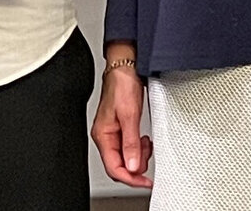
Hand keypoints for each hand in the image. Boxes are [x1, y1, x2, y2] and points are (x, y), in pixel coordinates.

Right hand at [90, 45, 151, 188]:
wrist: (125, 67)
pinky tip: (143, 139)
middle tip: (147, 155)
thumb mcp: (130, 115)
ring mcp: (113, 133)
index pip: (114, 168)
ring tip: (145, 143)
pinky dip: (138, 147)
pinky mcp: (121, 128)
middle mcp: (106, 136)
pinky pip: (129, 147)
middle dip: (136, 165)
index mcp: (103, 135)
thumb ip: (131, 143)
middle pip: (119, 165)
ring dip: (138, 155)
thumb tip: (132, 166)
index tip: (145, 182)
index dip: (130, 178)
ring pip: (126, 157)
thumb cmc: (122, 85)